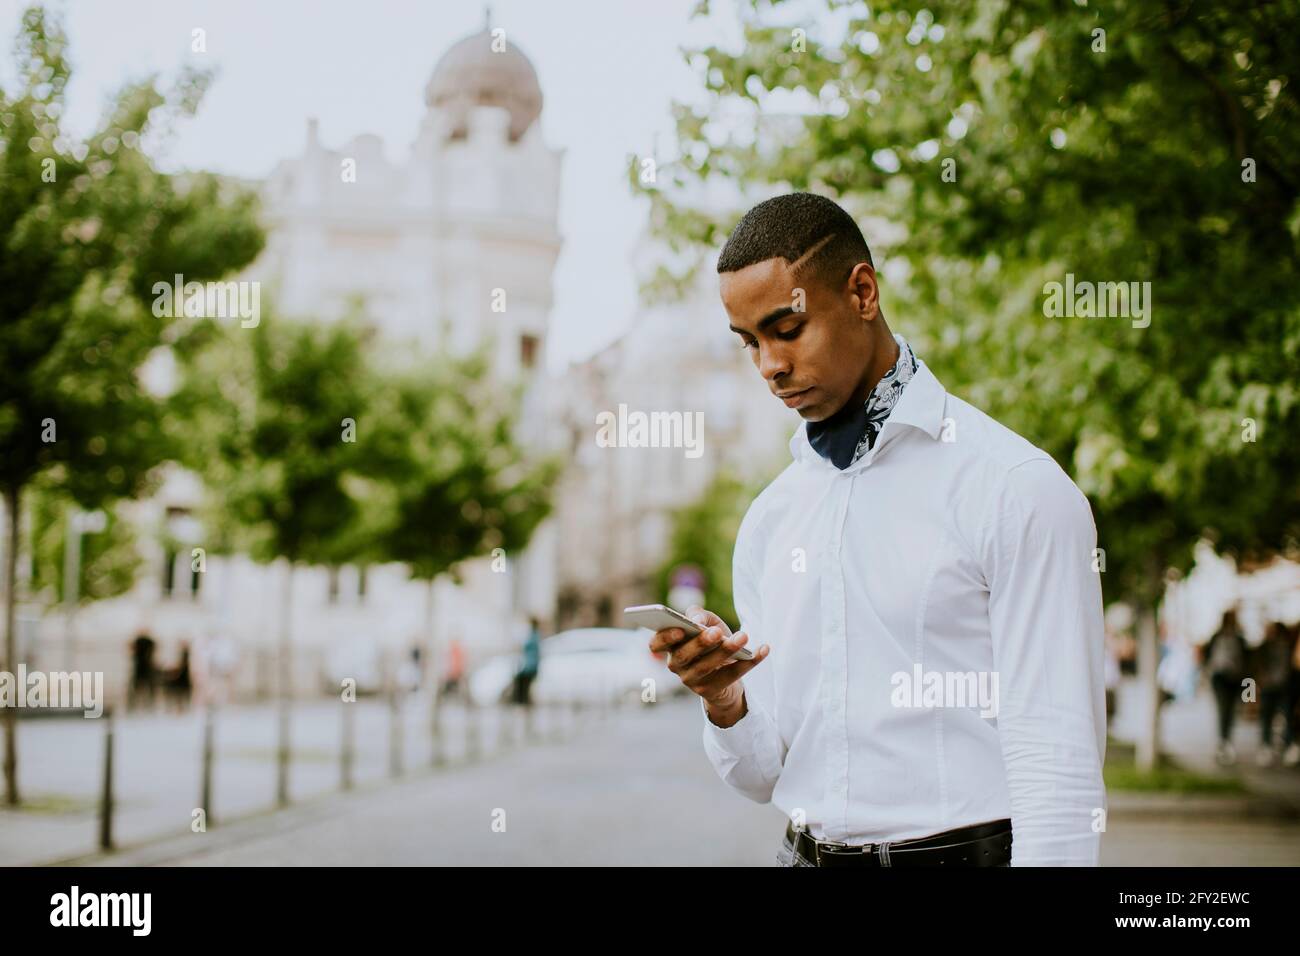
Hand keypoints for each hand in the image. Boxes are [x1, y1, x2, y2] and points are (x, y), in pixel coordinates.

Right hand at [647, 605, 769, 704]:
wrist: (725, 672)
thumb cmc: (711, 640)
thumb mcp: (705, 622)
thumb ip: (699, 615)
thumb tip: (695, 620)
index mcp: (670, 646)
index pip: (656, 643)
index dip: (665, 637)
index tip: (680, 629)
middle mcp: (676, 665)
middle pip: (685, 656)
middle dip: (701, 643)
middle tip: (717, 632)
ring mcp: (692, 681)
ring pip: (707, 667)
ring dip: (727, 651)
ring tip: (743, 636)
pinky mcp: (711, 691)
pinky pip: (731, 676)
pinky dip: (750, 662)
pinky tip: (764, 648)